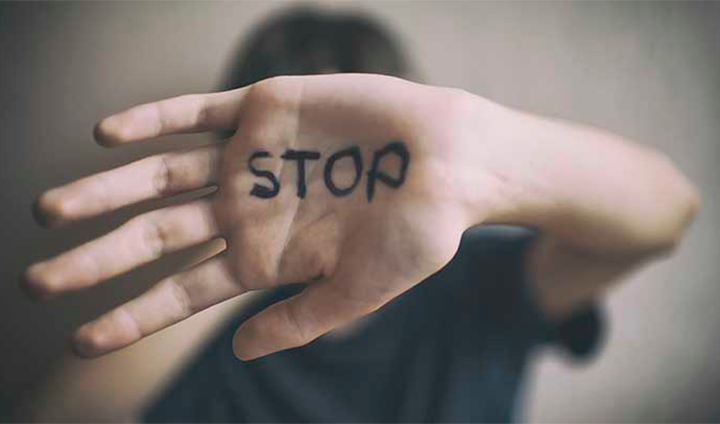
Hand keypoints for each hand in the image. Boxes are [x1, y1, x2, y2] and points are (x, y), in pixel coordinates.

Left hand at [23, 74, 494, 359]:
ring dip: (105, 190)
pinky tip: (108, 135)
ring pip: (160, 174)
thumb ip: (296, 322)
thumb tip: (235, 356)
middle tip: (38, 281)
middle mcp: (246, 207)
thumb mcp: (357, 292)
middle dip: (97, 257)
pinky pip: (195, 112)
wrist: (452, 163)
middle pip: (156, 235)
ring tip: (48, 211)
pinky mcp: (263, 110)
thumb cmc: (415, 234)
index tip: (81, 339)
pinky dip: (152, 120)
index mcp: (263, 256)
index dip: (132, 315)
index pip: (182, 291)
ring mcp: (249, 159)